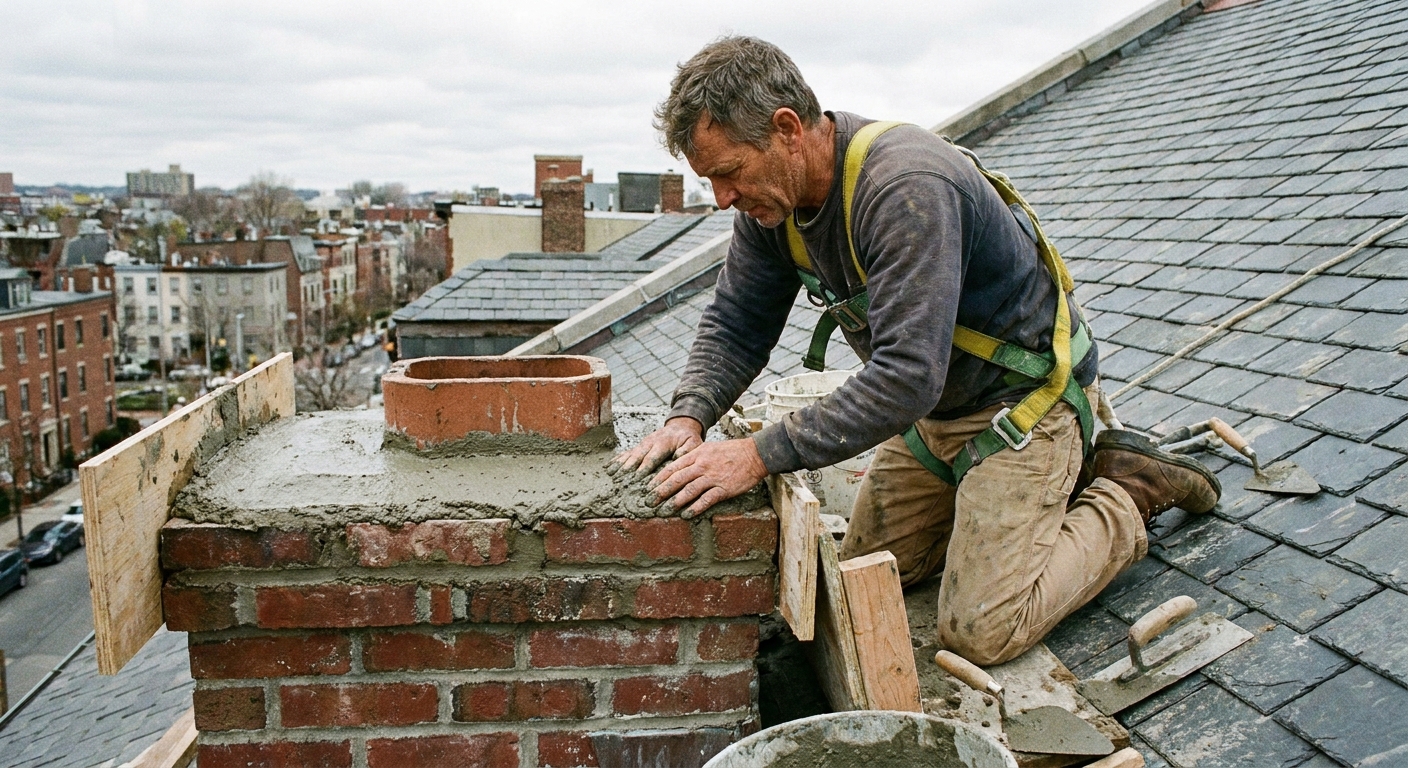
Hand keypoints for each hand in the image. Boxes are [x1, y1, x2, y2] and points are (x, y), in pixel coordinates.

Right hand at [607, 417, 704, 476]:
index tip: (637, 479)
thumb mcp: (694, 443)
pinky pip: (626, 453)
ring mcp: (643, 444)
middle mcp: (650, 442)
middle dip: (628, 469)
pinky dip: (617, 460)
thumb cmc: (688, 438)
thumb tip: (678, 459)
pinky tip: (608, 467)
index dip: (644, 468)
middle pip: (637, 457)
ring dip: (620, 465)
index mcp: (663, 442)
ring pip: (630, 455)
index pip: (652, 457)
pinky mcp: (639, 446)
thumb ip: (687, 451)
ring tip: (610, 475)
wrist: (681, 426)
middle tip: (619, 480)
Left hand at [650, 438, 768, 516]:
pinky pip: (706, 499)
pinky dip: (695, 508)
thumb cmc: (732, 451)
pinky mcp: (724, 488)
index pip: (672, 467)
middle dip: (660, 492)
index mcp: (697, 454)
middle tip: (649, 502)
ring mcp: (713, 477)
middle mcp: (702, 465)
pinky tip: (686, 515)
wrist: (755, 454)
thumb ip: (693, 457)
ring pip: (688, 490)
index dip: (658, 479)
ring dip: (674, 502)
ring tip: (663, 511)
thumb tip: (677, 468)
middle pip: (676, 479)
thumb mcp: (709, 449)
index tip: (648, 488)